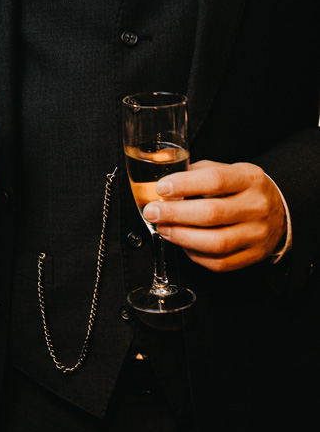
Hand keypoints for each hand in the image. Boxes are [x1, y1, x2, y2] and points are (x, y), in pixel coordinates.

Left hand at [143, 160, 286, 271]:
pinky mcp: (253, 256)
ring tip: (162, 228)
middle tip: (152, 212)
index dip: (185, 184)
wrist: (279, 210)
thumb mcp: (228, 169)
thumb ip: (198, 173)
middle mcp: (257, 207)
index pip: (215, 180)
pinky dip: (195, 255)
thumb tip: (164, 186)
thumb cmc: (243, 188)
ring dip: (181, 237)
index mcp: (250, 178)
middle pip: (212, 214)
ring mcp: (257, 235)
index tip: (161, 188)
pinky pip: (219, 262)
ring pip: (215, 243)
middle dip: (175, 214)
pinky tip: (182, 243)